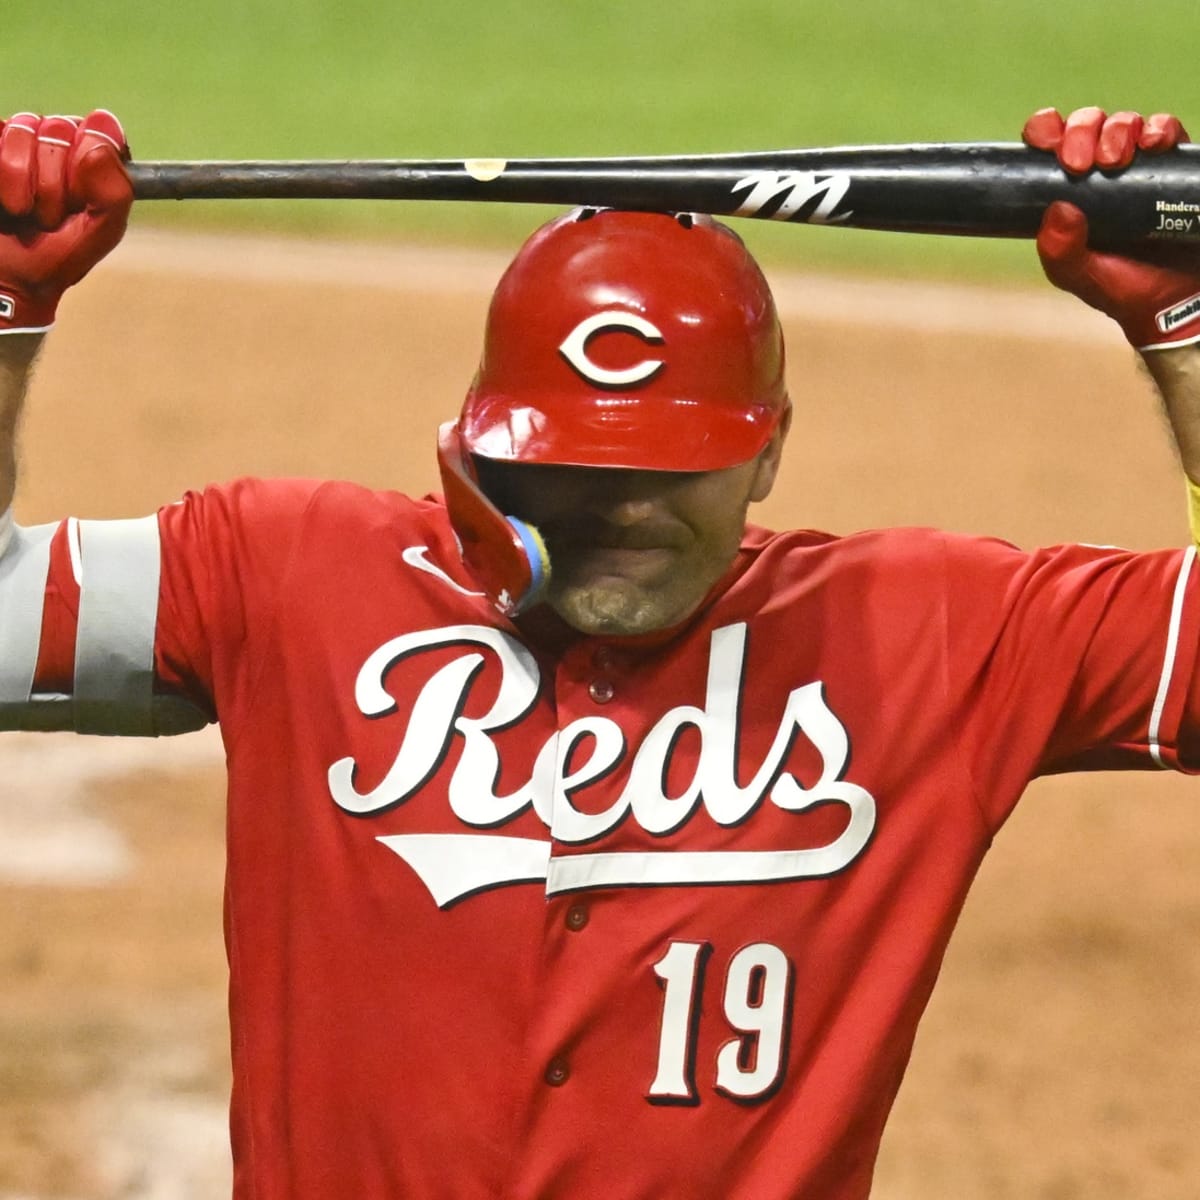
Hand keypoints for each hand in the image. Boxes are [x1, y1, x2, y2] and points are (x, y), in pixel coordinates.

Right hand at [0, 110, 132, 331]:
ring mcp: (18, 140)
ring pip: (24, 127)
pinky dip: (4, 178)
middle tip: (51, 215)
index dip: (91, 158)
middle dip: (56, 183)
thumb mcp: (102, 230)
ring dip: (25, 182)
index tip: (83, 195)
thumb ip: (115, 191)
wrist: (8, 277)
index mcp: (93, 158)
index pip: (102, 127)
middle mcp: (57, 142)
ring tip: (24, 212)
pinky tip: (6, 202)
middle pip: (61, 128)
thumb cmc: (56, 255)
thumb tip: (98, 141)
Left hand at [1022, 106, 1199, 350]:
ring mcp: (1140, 166)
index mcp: (1069, 189)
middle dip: (1082, 131)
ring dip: (1118, 129)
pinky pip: (1168, 130)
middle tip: (1083, 164)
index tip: (1049, 145)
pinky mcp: (1174, 167)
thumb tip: (1058, 209)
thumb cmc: (1120, 286)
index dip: (1045, 131)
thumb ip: (1059, 252)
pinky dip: (1160, 128)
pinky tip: (1154, 143)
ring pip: (1125, 122)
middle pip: (1087, 124)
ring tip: (1116, 161)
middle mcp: (1102, 170)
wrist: (1173, 300)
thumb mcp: (1078, 276)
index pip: (1049, 143)